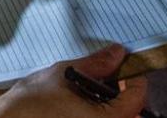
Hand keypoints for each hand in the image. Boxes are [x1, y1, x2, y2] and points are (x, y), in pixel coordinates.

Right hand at [0, 44, 147, 117]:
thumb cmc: (29, 105)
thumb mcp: (65, 74)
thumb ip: (95, 64)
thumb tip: (116, 54)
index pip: (137, 100)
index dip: (135, 80)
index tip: (126, 67)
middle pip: (128, 111)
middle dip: (122, 91)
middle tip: (108, 74)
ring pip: (113, 116)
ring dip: (109, 101)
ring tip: (90, 86)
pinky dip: (95, 109)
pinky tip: (79, 99)